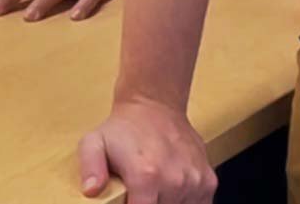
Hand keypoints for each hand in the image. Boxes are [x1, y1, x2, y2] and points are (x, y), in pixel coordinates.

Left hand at [79, 97, 215, 202]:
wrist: (154, 105)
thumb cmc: (122, 128)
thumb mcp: (94, 142)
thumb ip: (90, 168)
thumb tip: (91, 190)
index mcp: (146, 176)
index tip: (128, 199)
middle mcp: (174, 181)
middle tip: (139, 191)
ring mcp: (195, 182)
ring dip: (167, 203)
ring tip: (155, 188)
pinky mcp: (208, 181)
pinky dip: (185, 202)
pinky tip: (171, 189)